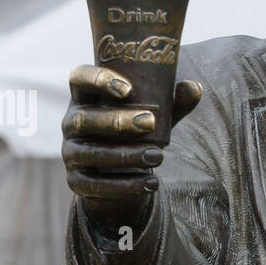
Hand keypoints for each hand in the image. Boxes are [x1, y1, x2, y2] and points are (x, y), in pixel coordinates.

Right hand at [62, 66, 201, 227]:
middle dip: (117, 121)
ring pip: (92, 153)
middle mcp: (71, 123)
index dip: (97, 80)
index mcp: (86, 98)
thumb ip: (171, 103)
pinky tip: (151, 183)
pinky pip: (96, 185)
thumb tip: (195, 88)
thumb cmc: (136, 133)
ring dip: (126, 155)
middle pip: (84, 119)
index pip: (79, 79)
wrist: (120, 174)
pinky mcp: (76, 181)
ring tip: (158, 156)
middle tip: (150, 122)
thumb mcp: (154, 116)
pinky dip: (125, 185)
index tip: (128, 89)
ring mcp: (70, 153)